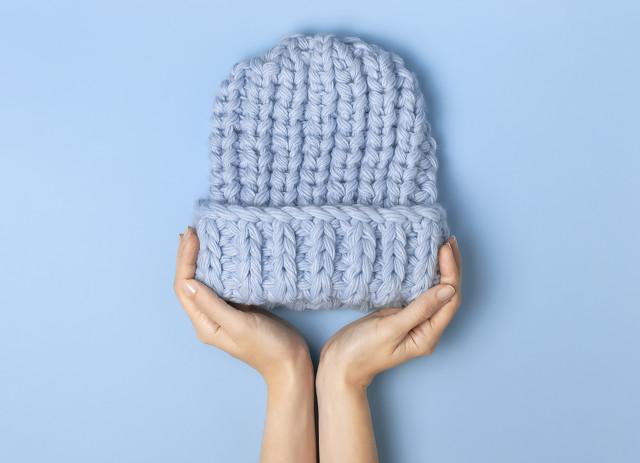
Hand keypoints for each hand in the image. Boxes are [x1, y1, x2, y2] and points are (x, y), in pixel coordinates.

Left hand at [173, 226, 311, 384]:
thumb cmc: (267, 347)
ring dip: (201, 260)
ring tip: (202, 237)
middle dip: (187, 257)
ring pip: (205, 281)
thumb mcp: (239, 325)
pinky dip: (219, 266)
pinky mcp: (240, 307)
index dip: (184, 260)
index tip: (192, 237)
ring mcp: (224, 312)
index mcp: (205, 324)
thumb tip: (188, 282)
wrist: (291, 363)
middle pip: (190, 282)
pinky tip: (224, 254)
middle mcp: (209, 317)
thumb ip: (213, 305)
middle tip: (191, 231)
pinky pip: (222, 283)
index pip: (184, 287)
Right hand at [317, 236, 461, 390]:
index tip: (445, 248)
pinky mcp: (400, 315)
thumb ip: (419, 309)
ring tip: (441, 246)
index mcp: (427, 335)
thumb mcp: (390, 329)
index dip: (451, 272)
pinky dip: (423, 276)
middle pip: (447, 295)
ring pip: (434, 292)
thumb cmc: (361, 352)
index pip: (449, 300)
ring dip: (440, 270)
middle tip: (449, 241)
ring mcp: (413, 322)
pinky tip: (422, 263)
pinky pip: (419, 293)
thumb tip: (447, 289)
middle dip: (451, 268)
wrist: (339, 364)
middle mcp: (425, 329)